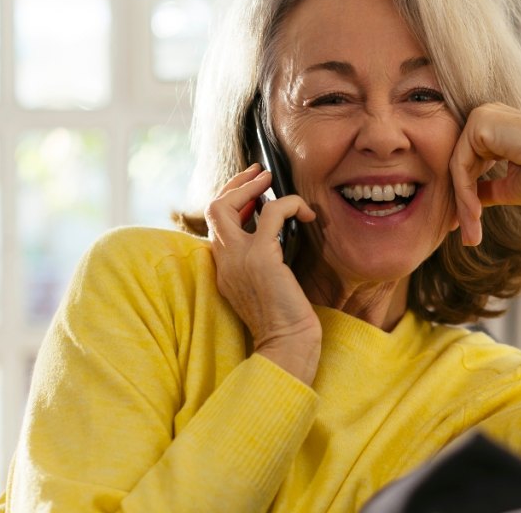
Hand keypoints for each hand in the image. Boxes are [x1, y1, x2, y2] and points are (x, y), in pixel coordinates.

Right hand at [205, 164, 321, 384]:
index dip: (232, 200)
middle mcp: (224, 262)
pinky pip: (273, 212)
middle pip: (213, 208)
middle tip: (260, 173)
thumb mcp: (266, 286)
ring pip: (227, 205)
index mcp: (223, 269)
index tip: (254, 190)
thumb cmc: (285, 321)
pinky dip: (291, 203)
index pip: (215, 224)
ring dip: (254, 186)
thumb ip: (262, 260)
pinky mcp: (260, 257)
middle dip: (236, 184)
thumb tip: (277, 233)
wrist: (287, 346)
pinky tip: (307, 214)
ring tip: (275, 181)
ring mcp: (238, 259)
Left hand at [450, 103, 520, 245]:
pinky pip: (461, 165)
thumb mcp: (511, 186)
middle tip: (467, 237)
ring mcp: (482, 117)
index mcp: (496, 128)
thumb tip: (470, 203)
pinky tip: (475, 215)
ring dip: (464, 205)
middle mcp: (487, 117)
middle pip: (462, 167)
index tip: (467, 227)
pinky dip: (465, 193)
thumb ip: (488, 189)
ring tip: (472, 233)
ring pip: (459, 169)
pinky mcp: (479, 123)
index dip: (467, 197)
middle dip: (463, 205)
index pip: (471, 164)